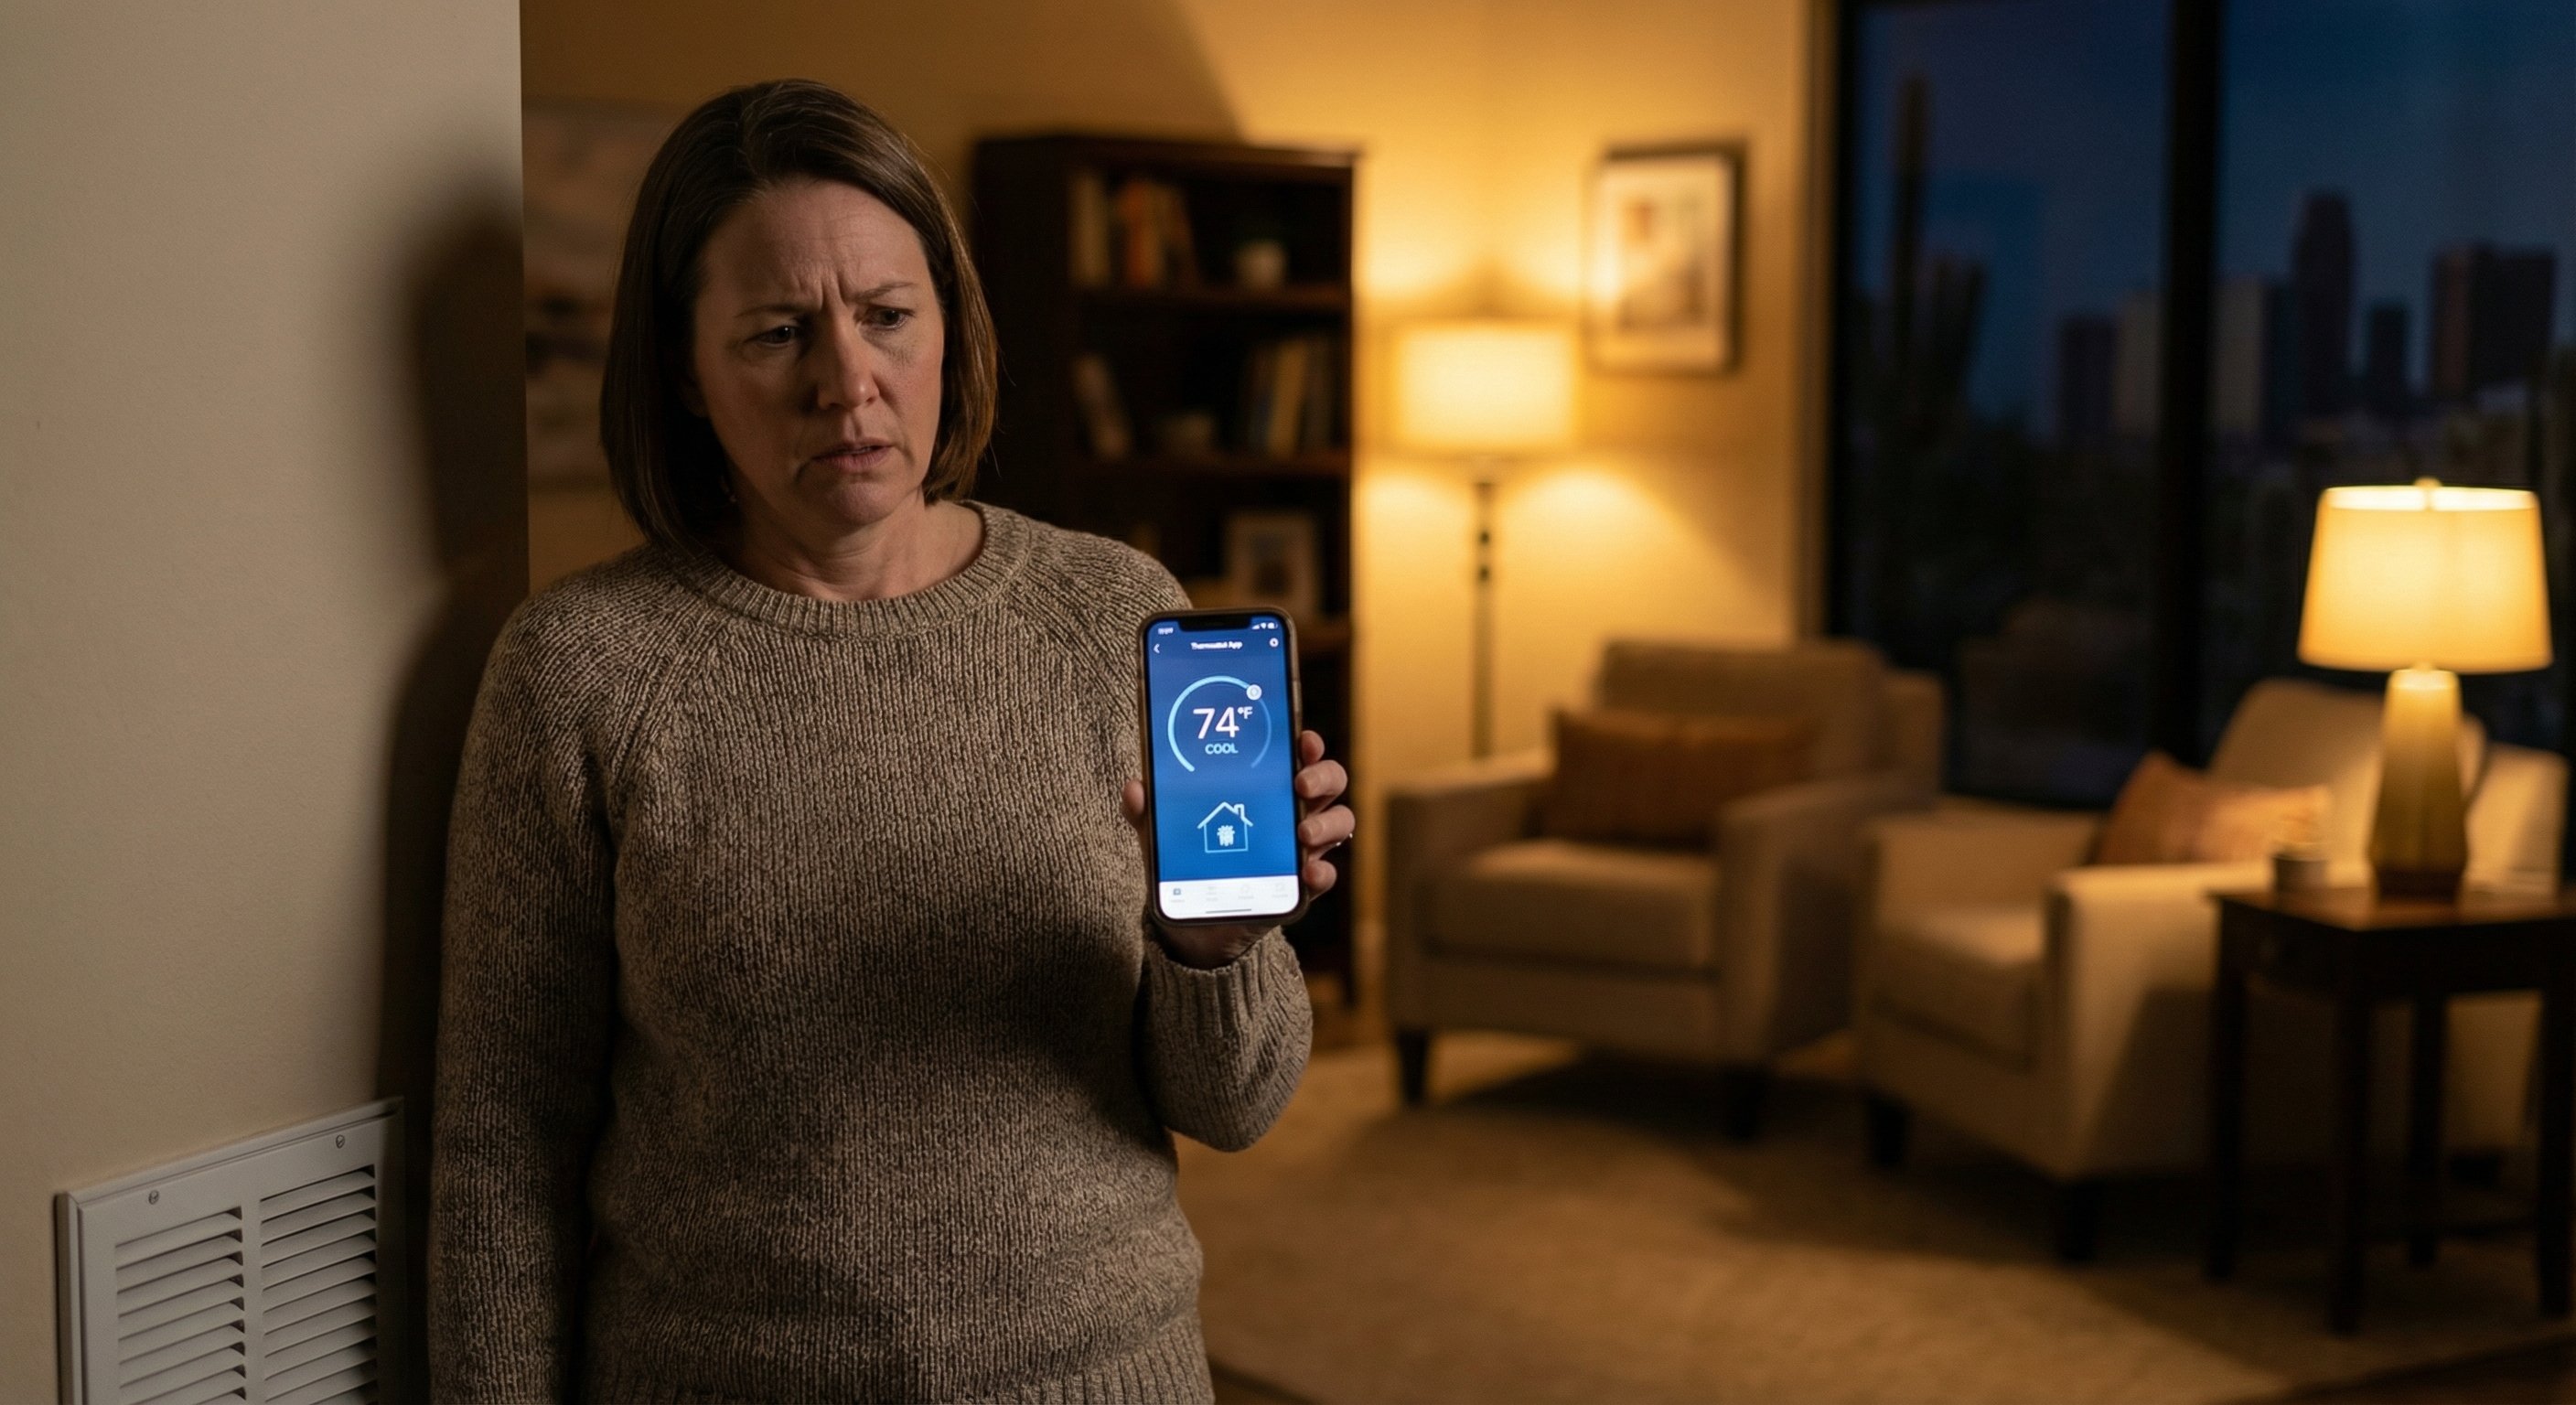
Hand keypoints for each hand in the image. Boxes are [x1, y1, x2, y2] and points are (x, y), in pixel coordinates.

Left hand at [1123, 729, 1354, 968]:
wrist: (1197, 925)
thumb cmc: (1191, 862)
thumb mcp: (1166, 836)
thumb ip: (1149, 813)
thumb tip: (1135, 789)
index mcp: (1268, 789)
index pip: (1300, 756)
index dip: (1309, 745)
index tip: (1303, 740)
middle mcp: (1294, 812)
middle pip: (1330, 782)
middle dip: (1323, 776)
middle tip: (1301, 784)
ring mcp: (1303, 849)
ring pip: (1340, 823)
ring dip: (1328, 823)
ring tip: (1302, 833)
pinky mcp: (1301, 887)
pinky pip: (1326, 875)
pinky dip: (1323, 872)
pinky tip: (1309, 872)